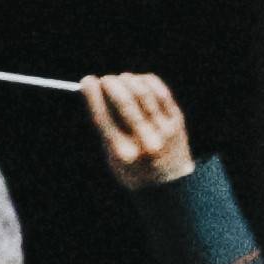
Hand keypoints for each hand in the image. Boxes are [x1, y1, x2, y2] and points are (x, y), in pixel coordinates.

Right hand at [84, 72, 193, 187]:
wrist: (171, 184)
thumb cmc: (135, 168)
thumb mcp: (113, 156)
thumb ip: (106, 129)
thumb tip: (96, 93)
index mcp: (123, 153)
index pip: (103, 118)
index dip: (92, 96)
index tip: (86, 81)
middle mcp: (145, 141)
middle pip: (124, 103)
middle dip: (111, 84)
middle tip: (105, 79)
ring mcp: (164, 130)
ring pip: (143, 93)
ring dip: (129, 80)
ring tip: (121, 79)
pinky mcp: (177, 122)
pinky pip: (161, 93)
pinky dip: (147, 82)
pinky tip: (139, 80)